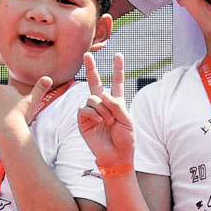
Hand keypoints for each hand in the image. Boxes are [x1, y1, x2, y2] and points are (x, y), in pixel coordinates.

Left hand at [0, 74, 52, 143]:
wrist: (9, 130)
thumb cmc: (21, 115)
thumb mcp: (33, 101)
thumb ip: (40, 88)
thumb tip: (48, 78)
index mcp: (3, 88)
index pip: (9, 95)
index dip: (16, 103)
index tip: (19, 111)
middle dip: (5, 108)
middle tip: (13, 118)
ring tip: (5, 123)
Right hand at [76, 53, 134, 168]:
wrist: (116, 156)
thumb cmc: (125, 139)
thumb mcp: (127, 120)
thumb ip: (116, 105)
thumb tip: (102, 94)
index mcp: (116, 102)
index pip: (117, 82)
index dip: (118, 69)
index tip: (118, 55)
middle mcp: (103, 105)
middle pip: (95, 82)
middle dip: (91, 68)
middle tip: (87, 54)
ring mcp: (92, 112)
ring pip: (93, 98)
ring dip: (103, 110)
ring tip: (109, 122)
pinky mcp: (83, 120)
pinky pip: (85, 109)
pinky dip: (94, 114)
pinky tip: (100, 122)